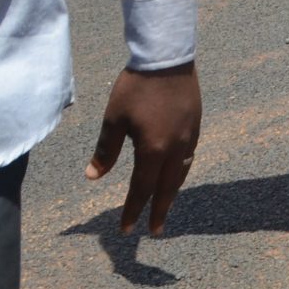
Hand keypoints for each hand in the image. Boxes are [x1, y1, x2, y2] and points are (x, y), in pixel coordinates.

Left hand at [86, 61, 201, 235]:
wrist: (167, 58)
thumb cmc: (136, 87)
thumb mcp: (114, 120)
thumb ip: (105, 151)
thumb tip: (92, 177)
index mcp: (153, 150)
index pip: (142, 189)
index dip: (133, 210)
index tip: (127, 230)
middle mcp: (175, 149)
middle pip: (167, 188)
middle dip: (160, 211)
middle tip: (154, 230)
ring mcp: (189, 138)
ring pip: (181, 174)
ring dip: (172, 192)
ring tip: (164, 204)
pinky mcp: (196, 126)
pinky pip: (189, 157)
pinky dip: (181, 171)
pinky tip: (176, 171)